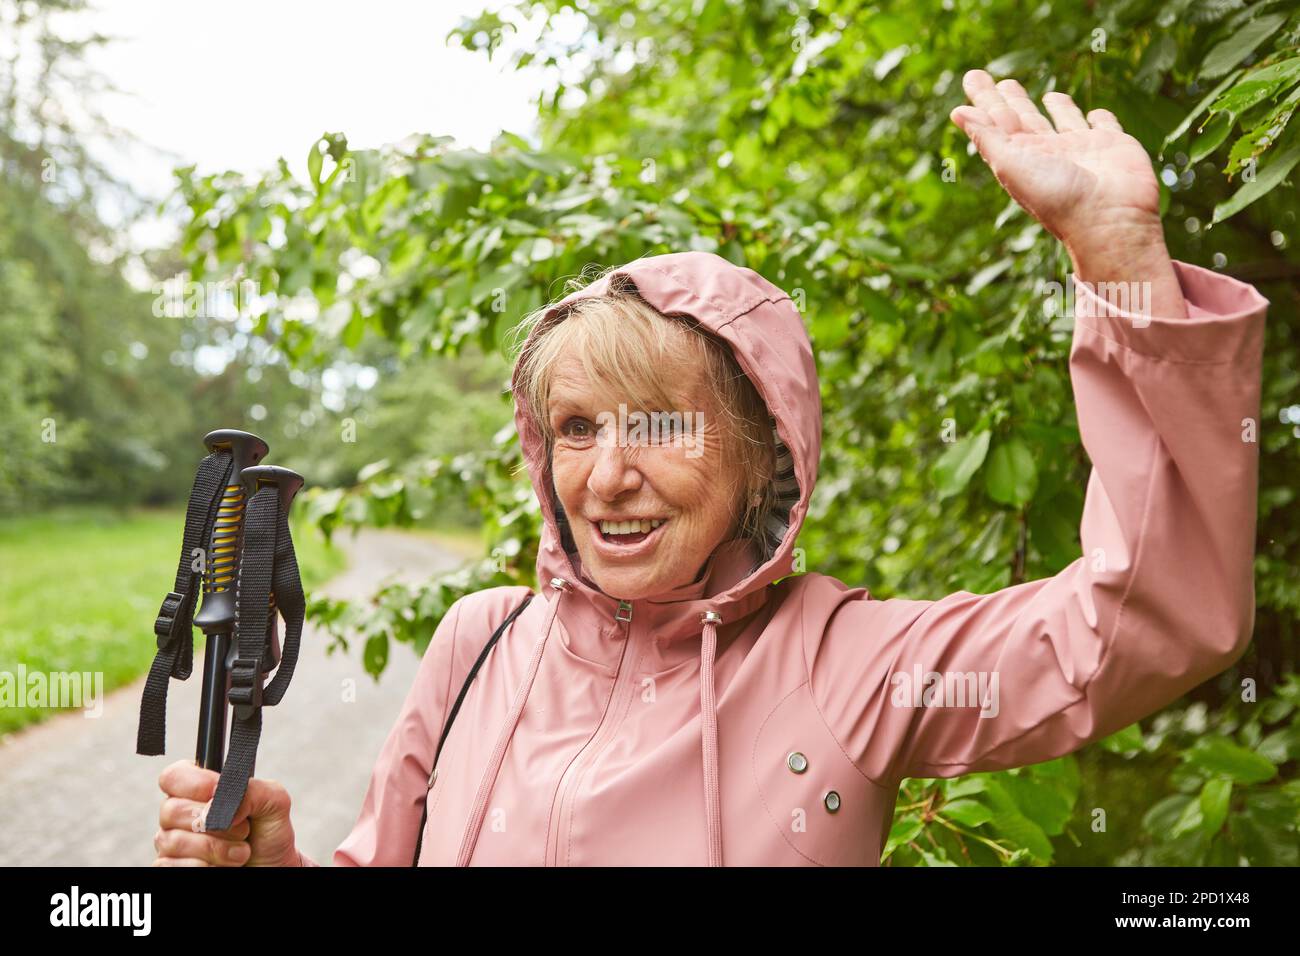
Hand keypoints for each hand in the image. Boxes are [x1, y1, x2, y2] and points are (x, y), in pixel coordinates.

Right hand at [154, 759, 299, 866]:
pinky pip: (171, 865)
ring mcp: (172, 842)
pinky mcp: (171, 867)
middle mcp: (181, 814)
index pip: (174, 776)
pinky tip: (221, 865)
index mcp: (200, 789)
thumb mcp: (274, 802)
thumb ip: (251, 790)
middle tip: (243, 829)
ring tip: (240, 852)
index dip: (195, 783)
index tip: (219, 794)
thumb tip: (213, 805)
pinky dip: (204, 866)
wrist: (273, 868)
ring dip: (215, 848)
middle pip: (171, 810)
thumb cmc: (268, 834)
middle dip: (214, 823)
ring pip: (173, 840)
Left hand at [949, 69, 1161, 255]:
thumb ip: (987, 137)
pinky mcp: (1113, 145)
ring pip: (1065, 121)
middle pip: (1026, 119)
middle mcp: (1048, 152)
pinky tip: (1095, 115)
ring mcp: (1081, 149)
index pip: (996, 120)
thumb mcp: (1012, 164)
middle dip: (1013, 100)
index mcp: (1020, 156)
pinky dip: (1100, 119)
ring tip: (1047, 96)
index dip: (984, 99)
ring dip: (1058, 108)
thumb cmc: (1056, 196)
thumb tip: (957, 112)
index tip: (972, 76)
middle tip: (1003, 81)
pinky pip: (1104, 126)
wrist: (1108, 219)